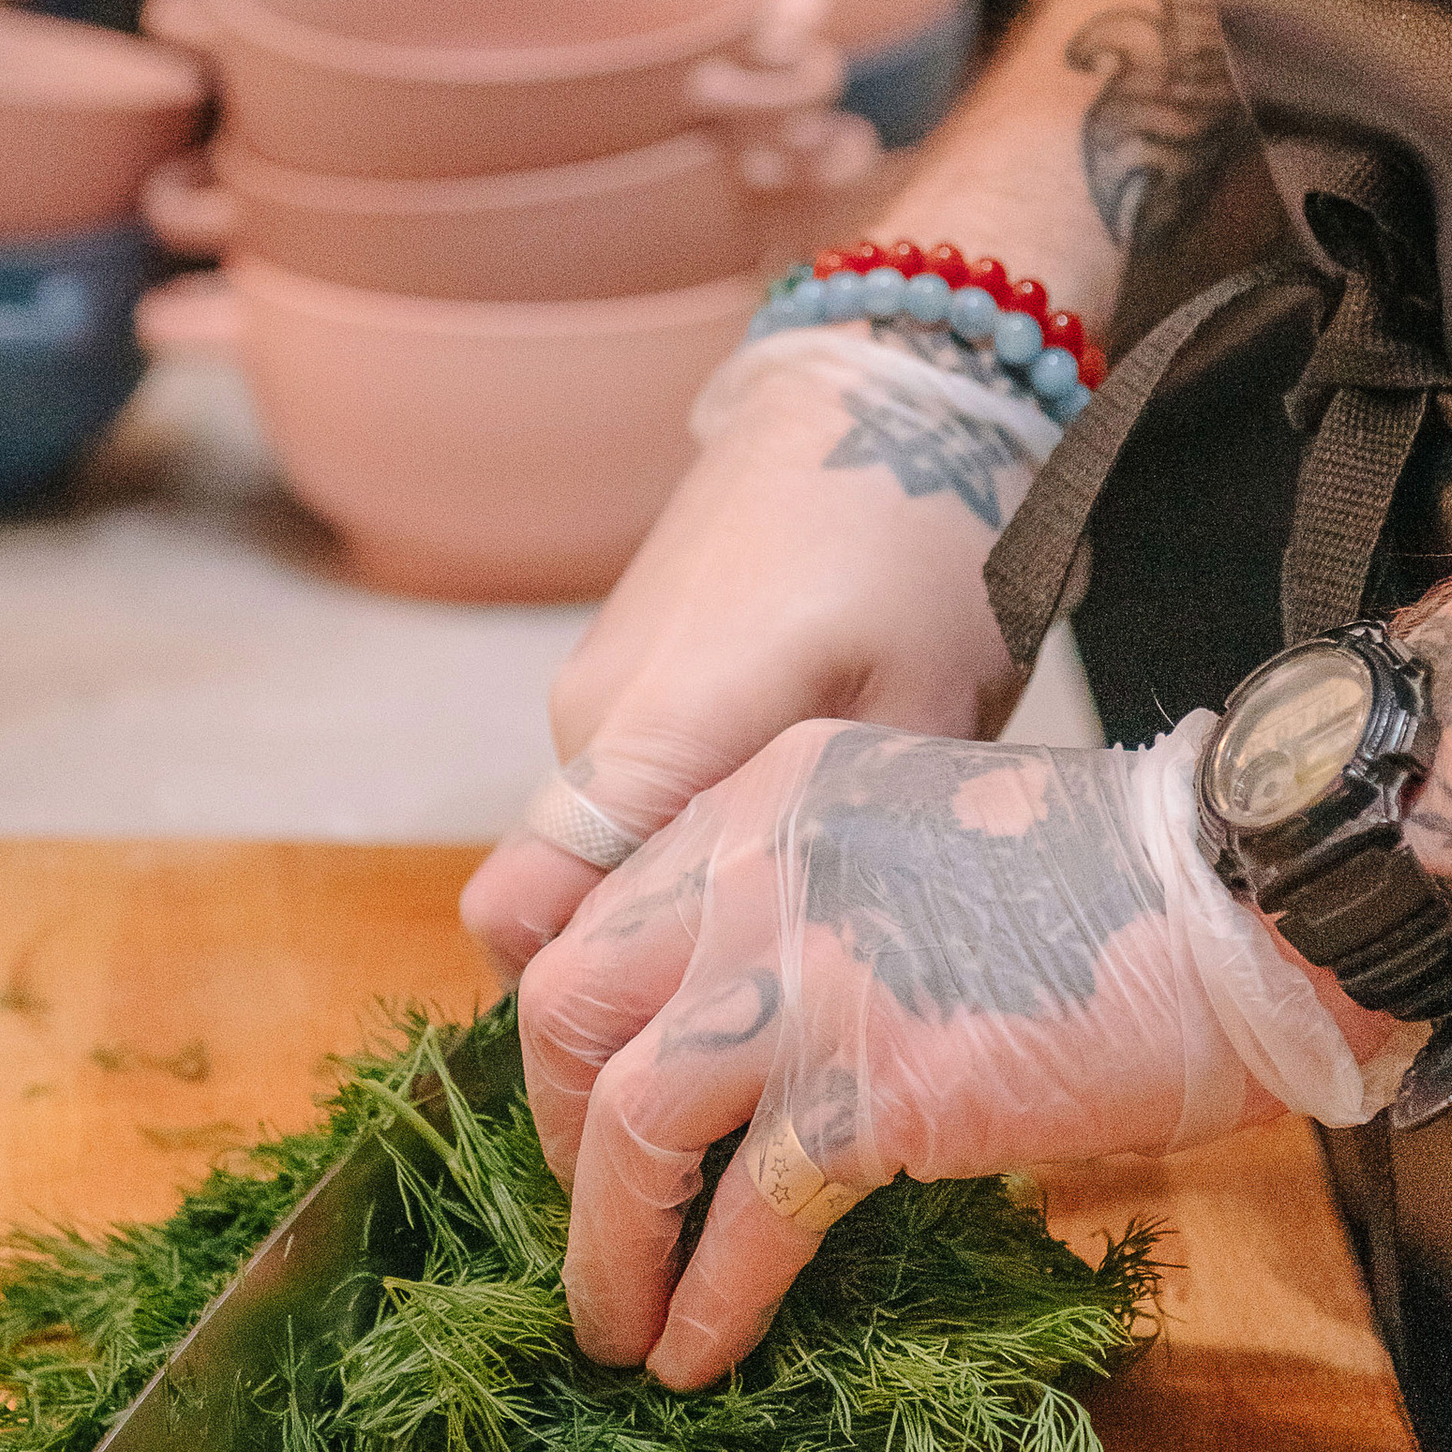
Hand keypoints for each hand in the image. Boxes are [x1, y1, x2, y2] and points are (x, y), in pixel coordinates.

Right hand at [459, 335, 1035, 977]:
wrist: (895, 380)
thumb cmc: (928, 542)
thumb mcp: (928, 716)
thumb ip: (852, 858)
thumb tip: (836, 997)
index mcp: (655, 733)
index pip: (523, 918)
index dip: (569, 1019)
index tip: (661, 1071)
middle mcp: (591, 714)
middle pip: (564, 901)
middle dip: (640, 981)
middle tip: (762, 1035)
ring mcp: (599, 676)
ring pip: (603, 843)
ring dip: (676, 895)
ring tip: (801, 921)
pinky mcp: (627, 653)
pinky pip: (629, 779)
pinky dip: (686, 826)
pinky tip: (795, 828)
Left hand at [518, 713, 1391, 1389]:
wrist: (1240, 907)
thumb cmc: (1112, 892)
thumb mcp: (917, 841)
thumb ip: (817, 902)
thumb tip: (740, 1039)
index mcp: (772, 792)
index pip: (604, 909)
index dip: (577, 1030)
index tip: (585, 1111)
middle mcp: (762, 862)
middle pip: (569, 1003)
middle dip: (552, 1129)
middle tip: (592, 1215)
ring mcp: (808, 971)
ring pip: (626, 1119)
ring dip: (605, 1244)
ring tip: (614, 1326)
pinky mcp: (872, 1085)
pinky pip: (746, 1216)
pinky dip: (709, 1297)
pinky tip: (703, 1352)